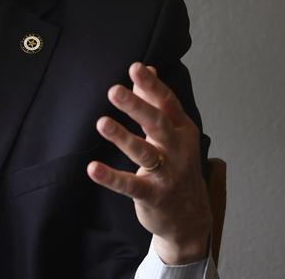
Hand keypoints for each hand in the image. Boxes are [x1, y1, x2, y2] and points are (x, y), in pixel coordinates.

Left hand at [87, 62, 211, 264]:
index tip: (135, 67)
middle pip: (157, 124)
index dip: (152, 85)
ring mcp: (167, 174)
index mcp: (181, 130)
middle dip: (136, 106)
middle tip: (113, 90)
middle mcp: (177, 149)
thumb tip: (146, 69)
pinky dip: (111, 177)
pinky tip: (93, 168)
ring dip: (123, 137)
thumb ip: (156, 101)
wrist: (191, 217)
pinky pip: (130, 185)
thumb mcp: (172, 132)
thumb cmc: (177, 165)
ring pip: (144, 153)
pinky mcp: (153, 195)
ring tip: (102, 123)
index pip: (167, 103)